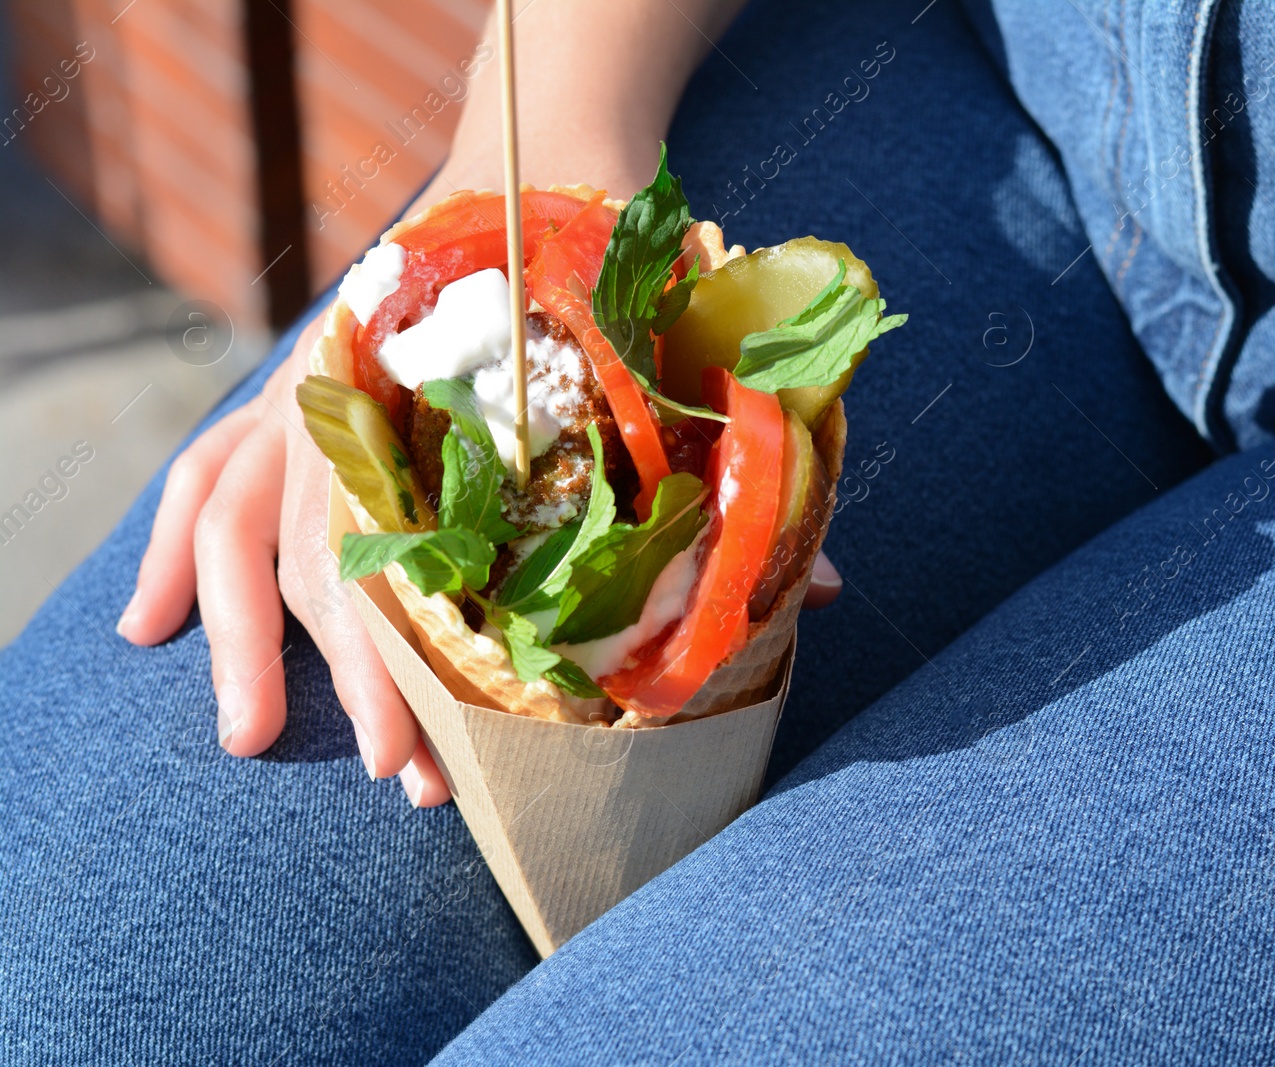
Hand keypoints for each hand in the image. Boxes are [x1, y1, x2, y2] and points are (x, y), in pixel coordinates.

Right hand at [117, 318, 843, 803]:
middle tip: (407, 776)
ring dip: (249, 640)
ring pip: (243, 522)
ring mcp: (309, 391)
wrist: (539, 182)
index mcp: (458, 406)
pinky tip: (146, 631)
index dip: (417, 662)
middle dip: (363, 677)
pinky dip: (171, 552)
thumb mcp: (673, 375)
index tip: (440, 748)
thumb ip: (730, 477)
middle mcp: (364, 400)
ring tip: (253, 739)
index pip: (419, 550)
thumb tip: (820, 588)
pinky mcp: (286, 392)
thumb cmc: (607, 298)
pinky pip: (202, 473)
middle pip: (331, 554)